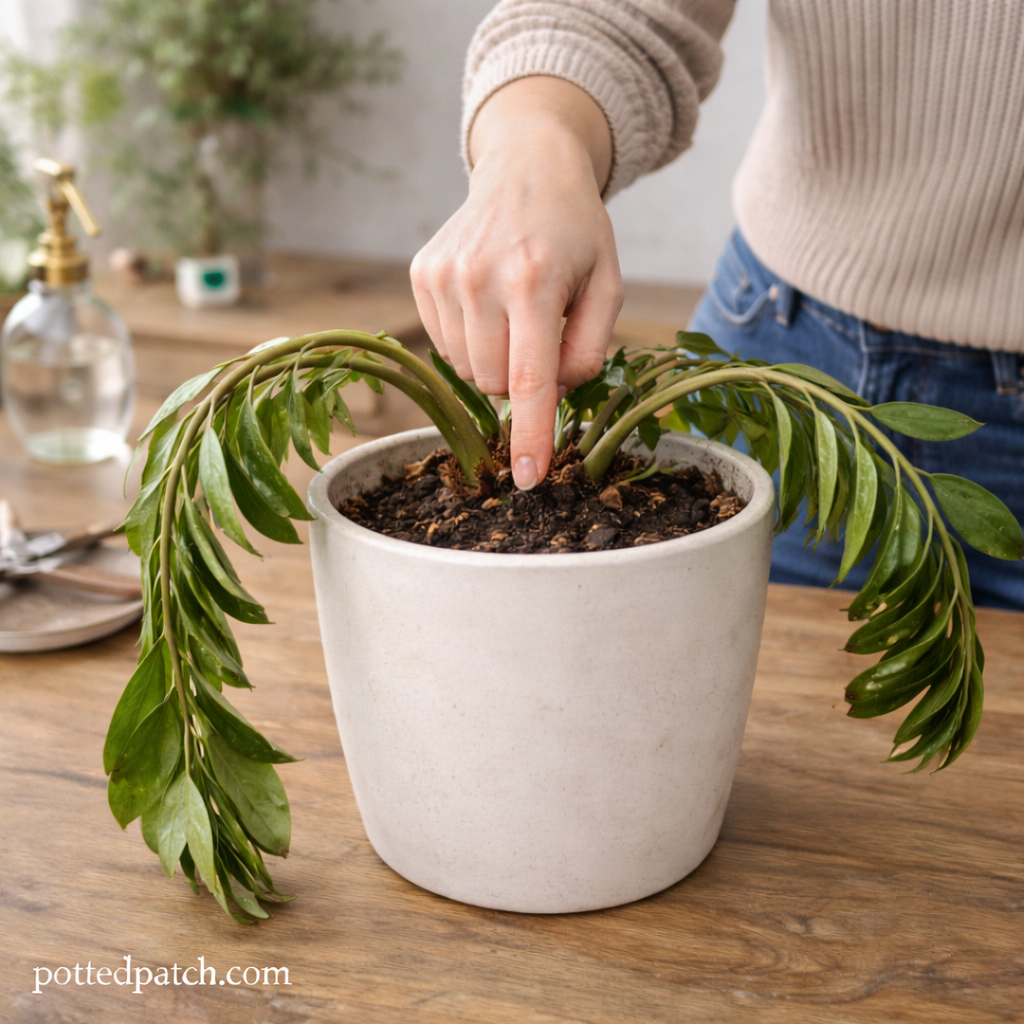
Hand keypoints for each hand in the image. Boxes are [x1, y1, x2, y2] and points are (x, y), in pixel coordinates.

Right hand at [410, 77, 622, 488]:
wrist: (527, 166)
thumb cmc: (576, 232)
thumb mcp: (607, 284)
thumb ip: (588, 350)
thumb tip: (552, 397)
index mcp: (533, 280)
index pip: (529, 379)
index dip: (529, 435)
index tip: (527, 478)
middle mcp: (479, 278)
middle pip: (494, 383)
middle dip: (522, 380)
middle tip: (541, 336)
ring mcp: (443, 276)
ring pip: (467, 370)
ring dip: (496, 361)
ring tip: (515, 312)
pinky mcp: (421, 274)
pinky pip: (444, 346)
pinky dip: (471, 341)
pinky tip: (488, 303)